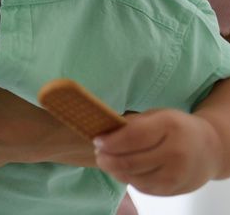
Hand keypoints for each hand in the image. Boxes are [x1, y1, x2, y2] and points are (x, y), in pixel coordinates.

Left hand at [95, 109, 221, 194]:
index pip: (133, 137)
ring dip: (115, 171)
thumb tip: (104, 132)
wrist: (209, 149)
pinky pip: (143, 188)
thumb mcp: (157, 116)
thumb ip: (133, 123)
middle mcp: (175, 153)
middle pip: (131, 161)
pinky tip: (123, 171)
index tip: (96, 140)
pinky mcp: (173, 190)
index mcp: (170, 127)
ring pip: (134, 178)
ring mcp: (176, 175)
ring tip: (107, 162)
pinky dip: (128, 179)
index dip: (111, 141)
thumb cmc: (176, 128)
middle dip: (107, 159)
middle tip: (98, 154)